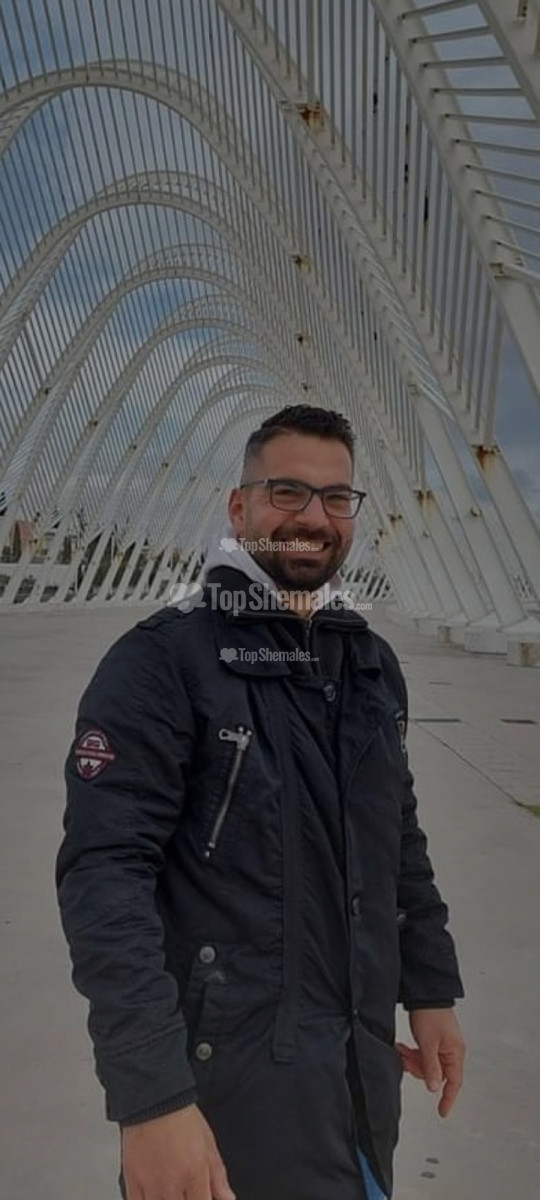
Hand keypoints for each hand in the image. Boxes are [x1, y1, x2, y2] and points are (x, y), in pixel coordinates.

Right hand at [121, 1104, 235, 1199]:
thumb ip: (218, 1177)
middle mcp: (172, 1184)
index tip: (203, 1196)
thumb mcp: (208, 1145)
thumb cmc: (181, 1118)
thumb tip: (227, 1198)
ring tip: (173, 1191)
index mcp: (194, 1175)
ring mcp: (150, 1185)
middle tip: (188, 1191)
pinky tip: (155, 1195)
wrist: (154, 1100)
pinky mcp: (132, 1181)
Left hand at [396, 1008, 464, 1117]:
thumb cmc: (431, 1015)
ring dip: (412, 1060)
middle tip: (405, 1060)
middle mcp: (451, 1051)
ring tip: (401, 1050)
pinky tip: (403, 1047)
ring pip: (427, 1064)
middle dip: (418, 1069)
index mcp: (455, 1053)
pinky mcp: (433, 1040)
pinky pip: (423, 1054)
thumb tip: (435, 1089)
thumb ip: (431, 1067)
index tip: (442, 1112)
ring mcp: (442, 1045)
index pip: (454, 1082)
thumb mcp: (428, 1044)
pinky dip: (412, 1053)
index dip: (448, 1099)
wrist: (425, 994)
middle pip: (436, 1074)